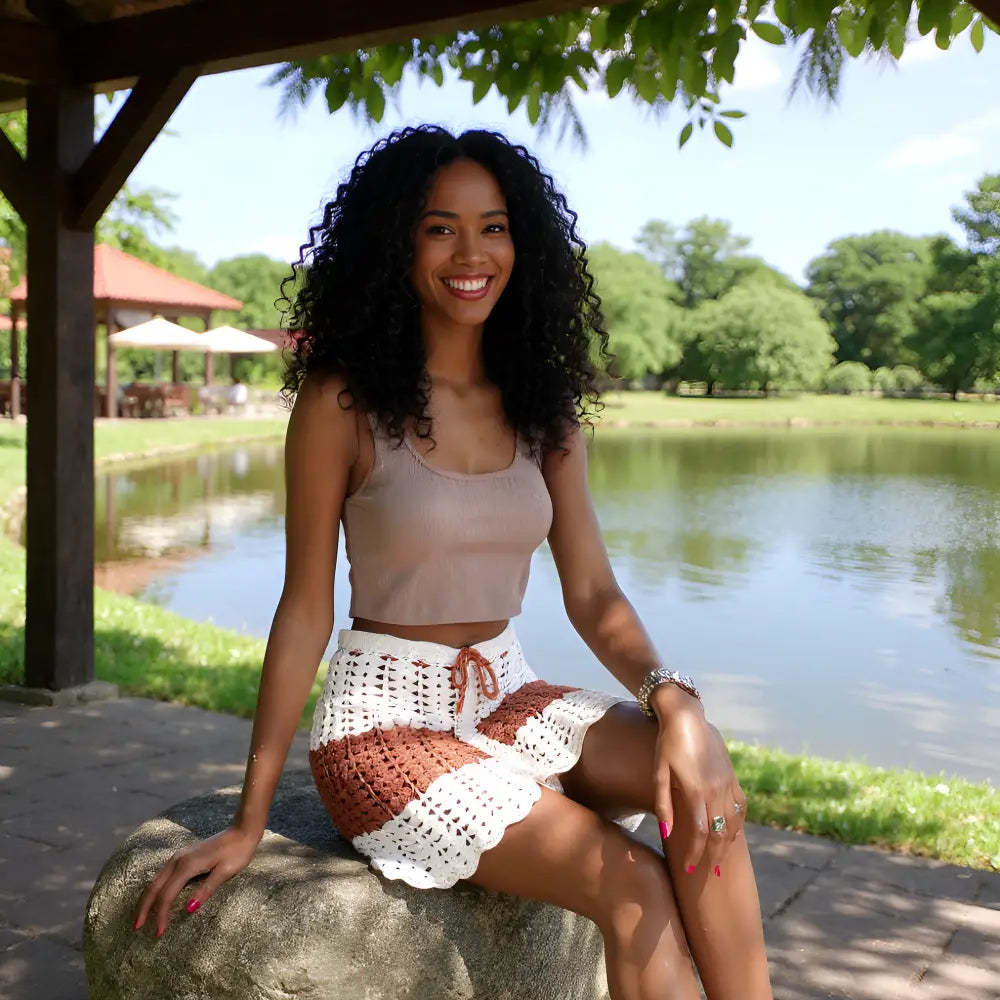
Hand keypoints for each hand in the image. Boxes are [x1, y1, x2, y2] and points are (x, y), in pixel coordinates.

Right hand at [133, 826, 260, 936]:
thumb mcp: (225, 872)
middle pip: (153, 887)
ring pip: (155, 880)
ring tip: (141, 917)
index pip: (167, 895)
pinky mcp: (183, 856)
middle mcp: (178, 860)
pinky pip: (162, 875)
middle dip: (143, 908)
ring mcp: (179, 857)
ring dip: (147, 898)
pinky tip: (155, 898)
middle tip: (136, 928)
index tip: (159, 932)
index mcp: (187, 866)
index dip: (160, 915)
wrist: (242, 830)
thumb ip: (206, 890)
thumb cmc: (237, 852)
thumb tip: (189, 909)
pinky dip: (155, 889)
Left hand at [649, 686, 746, 876]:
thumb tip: (666, 834)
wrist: (686, 717)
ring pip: (733, 822)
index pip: (699, 834)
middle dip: (713, 856)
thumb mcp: (659, 774)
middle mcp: (716, 790)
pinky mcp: (733, 776)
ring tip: (719, 859)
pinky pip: (740, 806)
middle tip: (707, 872)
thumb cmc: (667, 745)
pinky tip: (731, 833)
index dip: (694, 855)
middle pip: (719, 833)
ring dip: (727, 844)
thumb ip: (664, 805)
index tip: (688, 869)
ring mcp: (728, 783)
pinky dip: (737, 824)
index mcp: (696, 792)